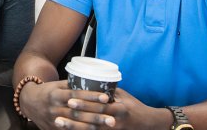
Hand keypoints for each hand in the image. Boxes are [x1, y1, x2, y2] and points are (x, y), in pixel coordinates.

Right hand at [19, 80, 114, 129]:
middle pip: (78, 112)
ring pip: (75, 123)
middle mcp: (54, 107)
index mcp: (56, 94)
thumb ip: (72, 86)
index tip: (106, 97)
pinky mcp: (52, 128)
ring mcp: (53, 119)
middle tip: (112, 117)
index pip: (76, 95)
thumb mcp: (57, 85)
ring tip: (107, 124)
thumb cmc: (47, 91)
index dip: (91, 96)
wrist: (28, 102)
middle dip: (96, 115)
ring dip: (92, 125)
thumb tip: (93, 83)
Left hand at [58, 88, 172, 129]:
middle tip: (58, 114)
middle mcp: (115, 122)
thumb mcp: (123, 95)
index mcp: (119, 109)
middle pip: (91, 120)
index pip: (99, 106)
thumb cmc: (134, 106)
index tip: (70, 100)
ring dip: (74, 128)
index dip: (84, 103)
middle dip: (74, 118)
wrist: (149, 124)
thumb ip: (107, 91)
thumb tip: (90, 82)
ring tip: (58, 123)